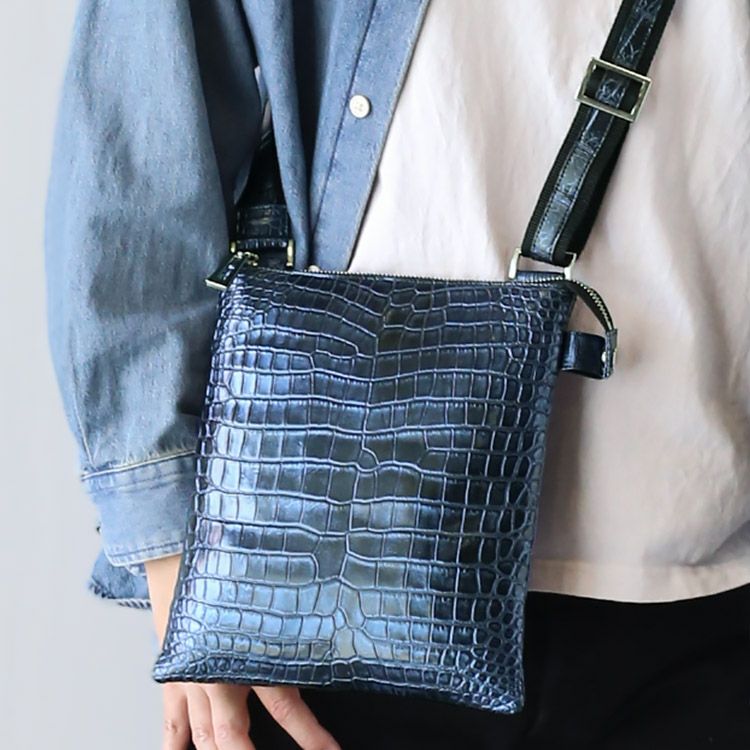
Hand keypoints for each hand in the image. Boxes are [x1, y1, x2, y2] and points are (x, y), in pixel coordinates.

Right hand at [145, 555, 341, 749]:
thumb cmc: (225, 564)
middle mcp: (217, 674)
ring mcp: (191, 680)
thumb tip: (339, 618)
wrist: (175, 554)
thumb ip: (298, 613)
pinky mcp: (174, 676)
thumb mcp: (273, 588)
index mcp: (248, 653)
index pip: (287, 706)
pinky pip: (172, 722)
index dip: (310, 735)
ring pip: (203, 737)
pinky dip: (175, 745)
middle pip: (232, 737)